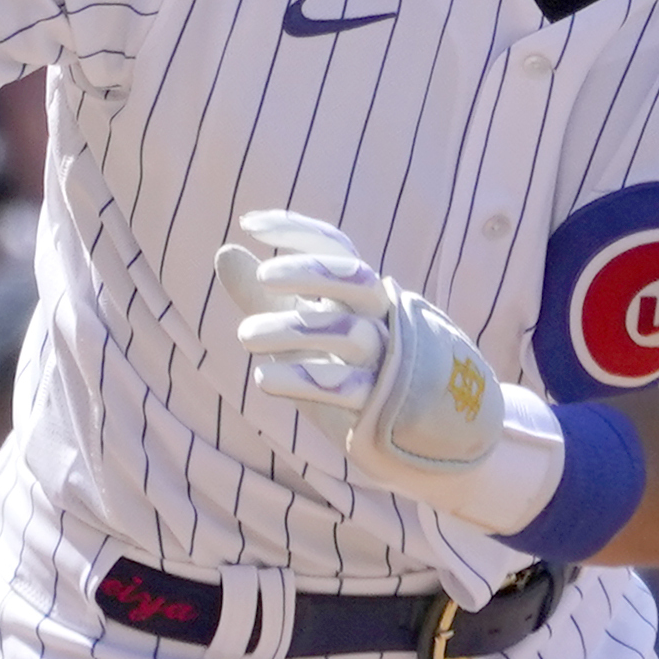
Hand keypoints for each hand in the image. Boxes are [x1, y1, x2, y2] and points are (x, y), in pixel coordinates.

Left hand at [219, 216, 567, 536]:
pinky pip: (346, 387)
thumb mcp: (306, 330)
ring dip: (291, 329)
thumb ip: (264, 296)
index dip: (298, 230)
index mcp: (365, 296)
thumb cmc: (357, 373)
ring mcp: (387, 360)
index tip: (249, 223)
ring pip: (346, 333)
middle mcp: (380, 319)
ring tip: (244, 335)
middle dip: (307, 270)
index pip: (337, 247)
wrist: (433, 435)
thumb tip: (225, 251)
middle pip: (352, 278)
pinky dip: (302, 379)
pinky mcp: (383, 405)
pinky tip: (263, 377)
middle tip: (263, 276)